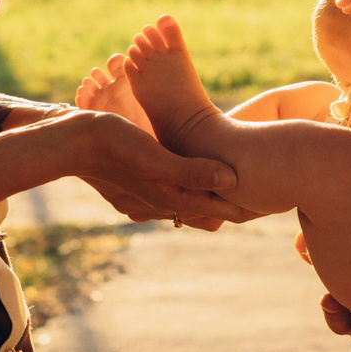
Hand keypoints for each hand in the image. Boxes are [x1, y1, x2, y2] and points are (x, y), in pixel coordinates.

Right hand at [67, 111, 256, 229]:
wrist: (74, 141)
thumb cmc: (114, 144)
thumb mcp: (155, 157)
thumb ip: (193, 171)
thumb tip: (233, 179)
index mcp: (171, 198)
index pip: (220, 210)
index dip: (248, 206)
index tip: (277, 203)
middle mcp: (164, 200)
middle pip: (210, 209)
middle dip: (236, 204)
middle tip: (270, 196)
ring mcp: (152, 194)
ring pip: (195, 200)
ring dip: (217, 194)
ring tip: (244, 186)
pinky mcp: (144, 181)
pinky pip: (178, 190)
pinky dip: (196, 186)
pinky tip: (203, 174)